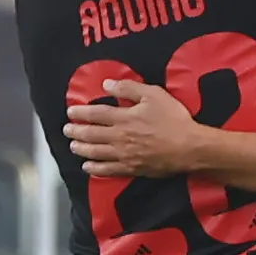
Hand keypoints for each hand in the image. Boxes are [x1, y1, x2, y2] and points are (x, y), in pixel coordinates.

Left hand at [64, 77, 204, 176]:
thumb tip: (107, 84)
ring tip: (73, 146)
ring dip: (82, 149)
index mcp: (124, 117)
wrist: (188, 148)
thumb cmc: (173, 119)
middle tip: (66, 130)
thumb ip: (129, 88)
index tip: (70, 112)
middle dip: (76, 132)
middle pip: (91, 134)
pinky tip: (88, 167)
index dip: (81, 113)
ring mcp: (124, 155)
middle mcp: (119, 137)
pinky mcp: (131, 169)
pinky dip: (95, 169)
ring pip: (96, 153)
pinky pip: (108, 170)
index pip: (96, 114)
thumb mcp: (154, 95)